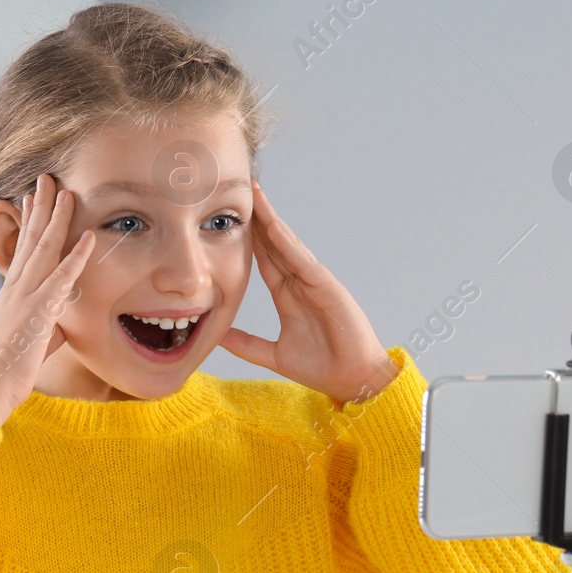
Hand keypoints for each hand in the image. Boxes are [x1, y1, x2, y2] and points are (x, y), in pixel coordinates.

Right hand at [0, 174, 95, 424]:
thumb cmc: (7, 369)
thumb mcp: (29, 337)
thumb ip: (46, 321)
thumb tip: (63, 319)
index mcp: (12, 293)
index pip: (21, 249)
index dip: (28, 222)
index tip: (33, 197)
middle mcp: (16, 288)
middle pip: (30, 239)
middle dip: (41, 207)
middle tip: (48, 178)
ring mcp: (25, 297)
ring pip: (43, 249)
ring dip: (57, 219)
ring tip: (67, 192)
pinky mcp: (38, 312)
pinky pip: (61, 279)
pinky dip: (76, 257)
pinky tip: (88, 238)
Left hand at [218, 181, 396, 407]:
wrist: (352, 381)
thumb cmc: (322, 368)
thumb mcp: (274, 355)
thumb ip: (247, 344)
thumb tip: (219, 336)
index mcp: (288, 297)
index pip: (265, 261)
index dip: (249, 240)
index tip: (230, 220)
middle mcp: (300, 284)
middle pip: (275, 245)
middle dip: (258, 219)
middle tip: (240, 191)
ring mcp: (314, 283)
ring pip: (288, 246)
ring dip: (271, 220)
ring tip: (255, 196)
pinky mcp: (327, 287)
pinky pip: (303, 261)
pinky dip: (288, 243)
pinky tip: (273, 226)